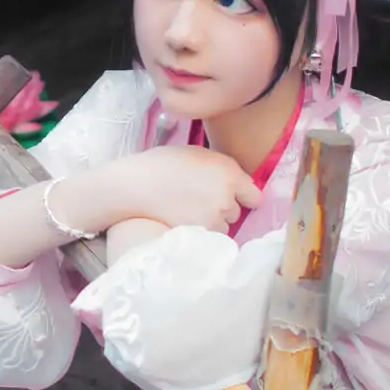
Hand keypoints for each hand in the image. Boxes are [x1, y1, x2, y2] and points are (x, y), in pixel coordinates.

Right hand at [120, 144, 261, 235]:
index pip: (255, 196)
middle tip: (200, 200)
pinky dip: (200, 231)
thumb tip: (237, 182)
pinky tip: (183, 220)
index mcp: (229, 172)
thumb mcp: (198, 154)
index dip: (243, 197)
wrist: (135, 185)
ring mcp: (214, 218)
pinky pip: (208, 236)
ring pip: (223, 227)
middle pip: (236, 212)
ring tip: (189, 211)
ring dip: (213, 222)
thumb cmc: (162, 163)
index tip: (235, 197)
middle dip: (224, 208)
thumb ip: (222, 168)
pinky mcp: (200, 234)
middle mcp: (227, 196)